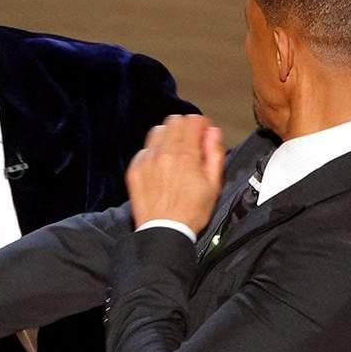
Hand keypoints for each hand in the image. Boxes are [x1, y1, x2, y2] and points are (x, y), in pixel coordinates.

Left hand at [126, 114, 224, 234]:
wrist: (164, 231)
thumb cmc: (191, 212)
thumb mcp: (214, 184)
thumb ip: (215, 153)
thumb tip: (213, 132)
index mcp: (185, 155)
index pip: (192, 120)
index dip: (201, 125)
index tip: (204, 134)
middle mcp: (163, 153)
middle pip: (174, 121)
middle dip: (185, 128)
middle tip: (191, 143)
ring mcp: (146, 160)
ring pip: (157, 131)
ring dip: (168, 136)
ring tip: (175, 153)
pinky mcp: (135, 169)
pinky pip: (145, 149)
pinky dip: (154, 152)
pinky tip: (161, 166)